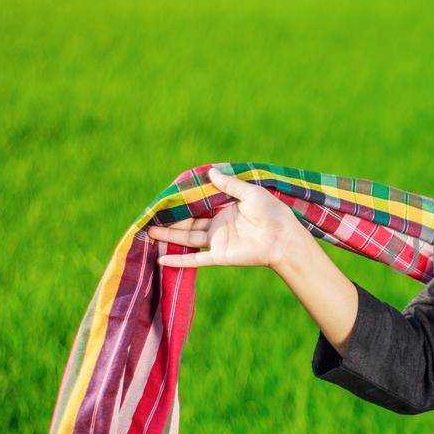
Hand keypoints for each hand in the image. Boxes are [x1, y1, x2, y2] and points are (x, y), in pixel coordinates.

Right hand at [148, 166, 306, 269]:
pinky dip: (179, 261)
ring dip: (168, 237)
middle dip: (169, 220)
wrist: (285, 238)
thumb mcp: (250, 193)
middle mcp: (218, 224)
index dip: (182, 203)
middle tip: (149, 217)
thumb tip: (209, 172)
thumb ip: (229, 185)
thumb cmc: (272, 213)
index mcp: (225, 208)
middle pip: (188, 222)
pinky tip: (162, 260)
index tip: (163, 200)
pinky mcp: (219, 256)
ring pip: (187, 238)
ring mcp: (217, 241)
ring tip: (149, 232)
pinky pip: (195, 259)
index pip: (198, 205)